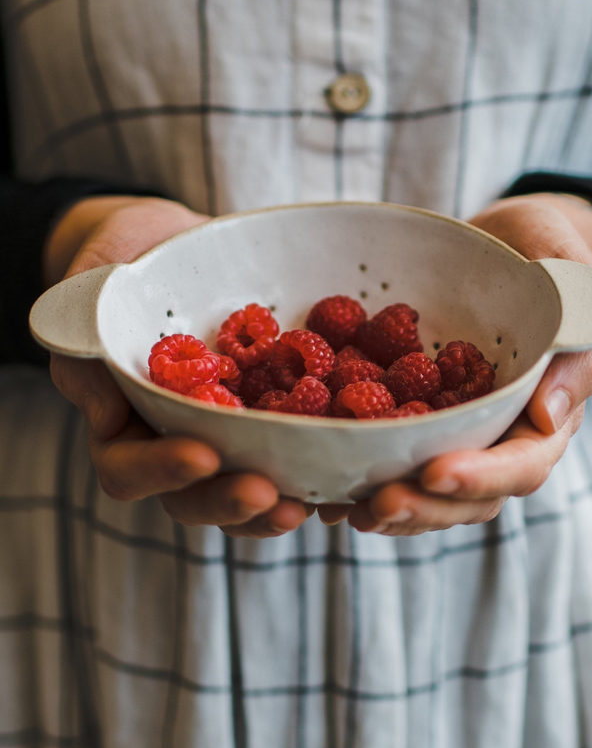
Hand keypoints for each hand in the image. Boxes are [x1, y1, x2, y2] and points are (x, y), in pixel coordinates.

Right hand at [47, 196, 312, 537]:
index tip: (202, 455)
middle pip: (194, 496)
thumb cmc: (126, 258)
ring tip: (312, 502)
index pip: (127, 466)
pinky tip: (348, 474)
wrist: (176, 243)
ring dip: (278, 504)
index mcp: (125, 418)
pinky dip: (317, 468)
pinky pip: (293, 450)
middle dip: (229, 501)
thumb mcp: (93, 286)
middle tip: (268, 495)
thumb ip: (87, 341)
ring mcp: (228, 430)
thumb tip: (107, 419)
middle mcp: (177, 436)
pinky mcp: (272, 413)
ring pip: (246, 487)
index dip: (161, 470)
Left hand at [319, 193, 591, 534]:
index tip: (434, 472)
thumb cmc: (542, 257)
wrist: (501, 249)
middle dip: (424, 506)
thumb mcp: (569, 280)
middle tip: (377, 505)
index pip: (522, 462)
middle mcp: (500, 435)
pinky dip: (361, 482)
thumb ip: (574, 338)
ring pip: (429, 494)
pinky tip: (326, 494)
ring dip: (390, 508)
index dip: (480, 476)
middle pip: (469, 497)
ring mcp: (456, 434)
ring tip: (345, 508)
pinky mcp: (418, 423)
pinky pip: (393, 462)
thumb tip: (547, 420)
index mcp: (544, 411)